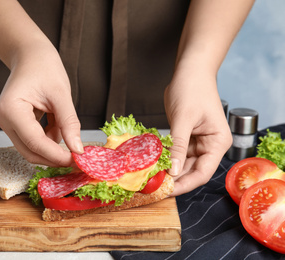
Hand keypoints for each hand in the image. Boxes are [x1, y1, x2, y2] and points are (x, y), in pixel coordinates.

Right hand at [0, 42, 82, 166]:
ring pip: (31, 148)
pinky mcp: (12, 125)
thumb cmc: (44, 67)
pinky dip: (48, 137)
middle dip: (54, 156)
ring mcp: (6, 123)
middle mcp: (3, 120)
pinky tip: (54, 121)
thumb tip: (77, 150)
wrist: (31, 55)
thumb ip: (69, 124)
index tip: (76, 160)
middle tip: (76, 157)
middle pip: (30, 151)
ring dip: (52, 145)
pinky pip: (32, 140)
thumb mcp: (61, 95)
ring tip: (63, 123)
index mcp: (11, 110)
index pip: (35, 143)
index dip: (57, 155)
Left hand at [164, 68, 231, 195]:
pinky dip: (166, 160)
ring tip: (152, 179)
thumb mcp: (184, 118)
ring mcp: (198, 143)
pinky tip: (154, 165)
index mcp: (218, 143)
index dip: (185, 184)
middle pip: (193, 172)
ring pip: (183, 165)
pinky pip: (177, 154)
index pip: (203, 172)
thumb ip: (179, 145)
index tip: (167, 191)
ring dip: (169, 172)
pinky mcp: (186, 138)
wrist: (190, 71)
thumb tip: (174, 171)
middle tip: (154, 188)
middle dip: (175, 180)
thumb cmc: (192, 89)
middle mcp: (210, 146)